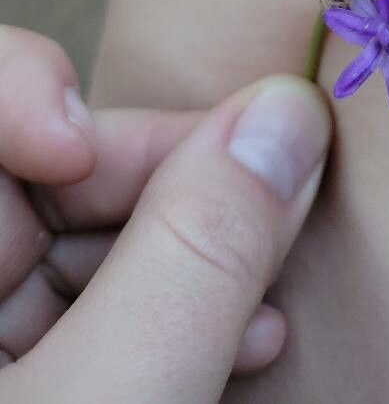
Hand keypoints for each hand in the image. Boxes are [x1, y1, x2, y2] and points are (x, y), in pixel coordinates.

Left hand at [0, 26, 330, 403]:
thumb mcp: (114, 396)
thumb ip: (194, 254)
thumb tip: (289, 113)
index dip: (24, 89)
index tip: (80, 144)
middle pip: (49, 168)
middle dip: (162, 179)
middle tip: (271, 191)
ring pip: (88, 238)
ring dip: (197, 251)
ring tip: (275, 280)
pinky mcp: (36, 384)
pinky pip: (102, 311)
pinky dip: (180, 311)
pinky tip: (252, 334)